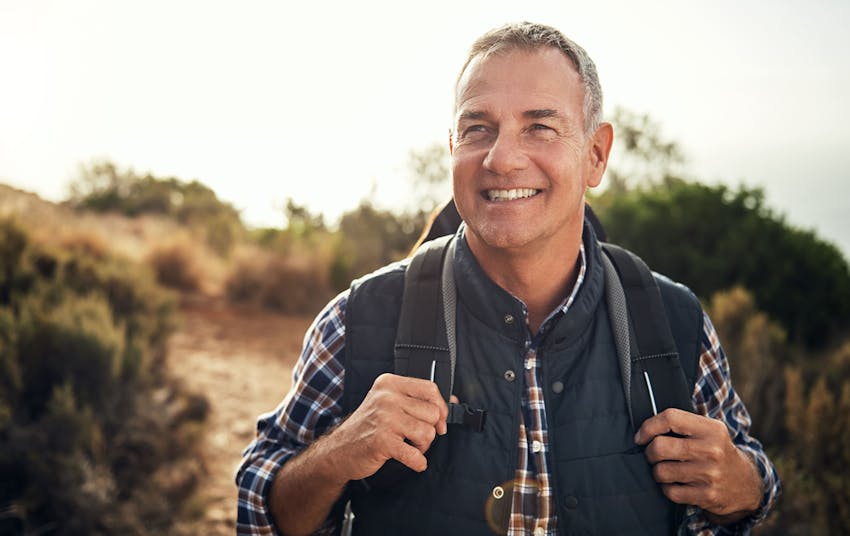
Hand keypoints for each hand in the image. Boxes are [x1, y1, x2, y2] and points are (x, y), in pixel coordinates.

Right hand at [326, 373, 448, 481]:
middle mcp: (386, 397)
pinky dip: (418, 462)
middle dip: (430, 430)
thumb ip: (419, 400)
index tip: (440, 420)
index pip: (429, 388)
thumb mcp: (389, 404)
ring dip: (423, 446)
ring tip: (409, 446)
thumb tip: (453, 401)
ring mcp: (384, 418)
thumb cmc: (369, 426)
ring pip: (427, 432)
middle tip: (415, 436)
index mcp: (389, 384)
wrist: (339, 449)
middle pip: (432, 413)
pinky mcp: (382, 441)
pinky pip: (415, 454)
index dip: (440, 407)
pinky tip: (413, 461)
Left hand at [634, 408, 761, 522]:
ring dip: (657, 472)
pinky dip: (667, 489)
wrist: (746, 484)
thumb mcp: (709, 431)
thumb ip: (682, 424)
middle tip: (653, 455)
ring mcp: (709, 474)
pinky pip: (670, 492)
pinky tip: (675, 484)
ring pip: (661, 471)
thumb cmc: (717, 452)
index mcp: (711, 429)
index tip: (641, 437)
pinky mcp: (707, 495)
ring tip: (666, 470)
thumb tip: (645, 427)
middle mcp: (711, 450)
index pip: (670, 418)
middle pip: (659, 447)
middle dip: (649, 452)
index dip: (648, 426)